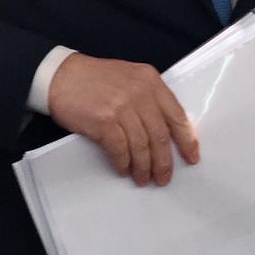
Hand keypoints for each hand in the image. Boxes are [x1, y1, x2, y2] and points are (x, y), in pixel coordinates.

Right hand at [47, 53, 198, 185]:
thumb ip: (149, 98)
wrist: (62, 76)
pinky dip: (123, 163)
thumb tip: (165, 131)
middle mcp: (140, 93)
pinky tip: (123, 169)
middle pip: (160, 135)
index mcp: (151, 81)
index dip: (187, 139)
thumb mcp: (131, 78)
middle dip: (164, 161)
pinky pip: (120, 149)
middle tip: (163, 177)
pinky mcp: (104, 121)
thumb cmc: (97, 79)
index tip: (191, 157)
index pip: (176, 114)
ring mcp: (122, 107)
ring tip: (143, 178)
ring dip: (144, 166)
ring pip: (142, 145)